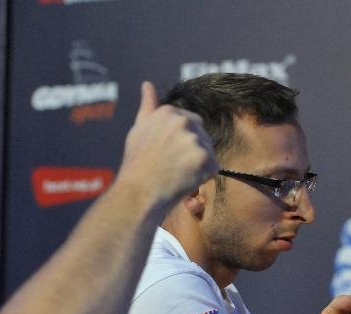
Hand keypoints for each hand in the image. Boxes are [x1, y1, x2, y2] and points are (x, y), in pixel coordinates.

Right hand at [116, 81, 217, 207]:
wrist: (138, 192)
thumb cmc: (137, 162)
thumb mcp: (139, 128)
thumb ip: (148, 106)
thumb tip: (147, 84)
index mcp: (169, 111)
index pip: (192, 122)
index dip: (184, 142)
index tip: (169, 154)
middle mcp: (183, 121)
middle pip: (203, 136)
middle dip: (194, 151)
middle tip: (174, 166)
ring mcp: (194, 139)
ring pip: (208, 153)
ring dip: (199, 165)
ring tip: (177, 174)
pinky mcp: (204, 158)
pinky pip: (213, 168)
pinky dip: (204, 178)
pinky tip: (186, 181)